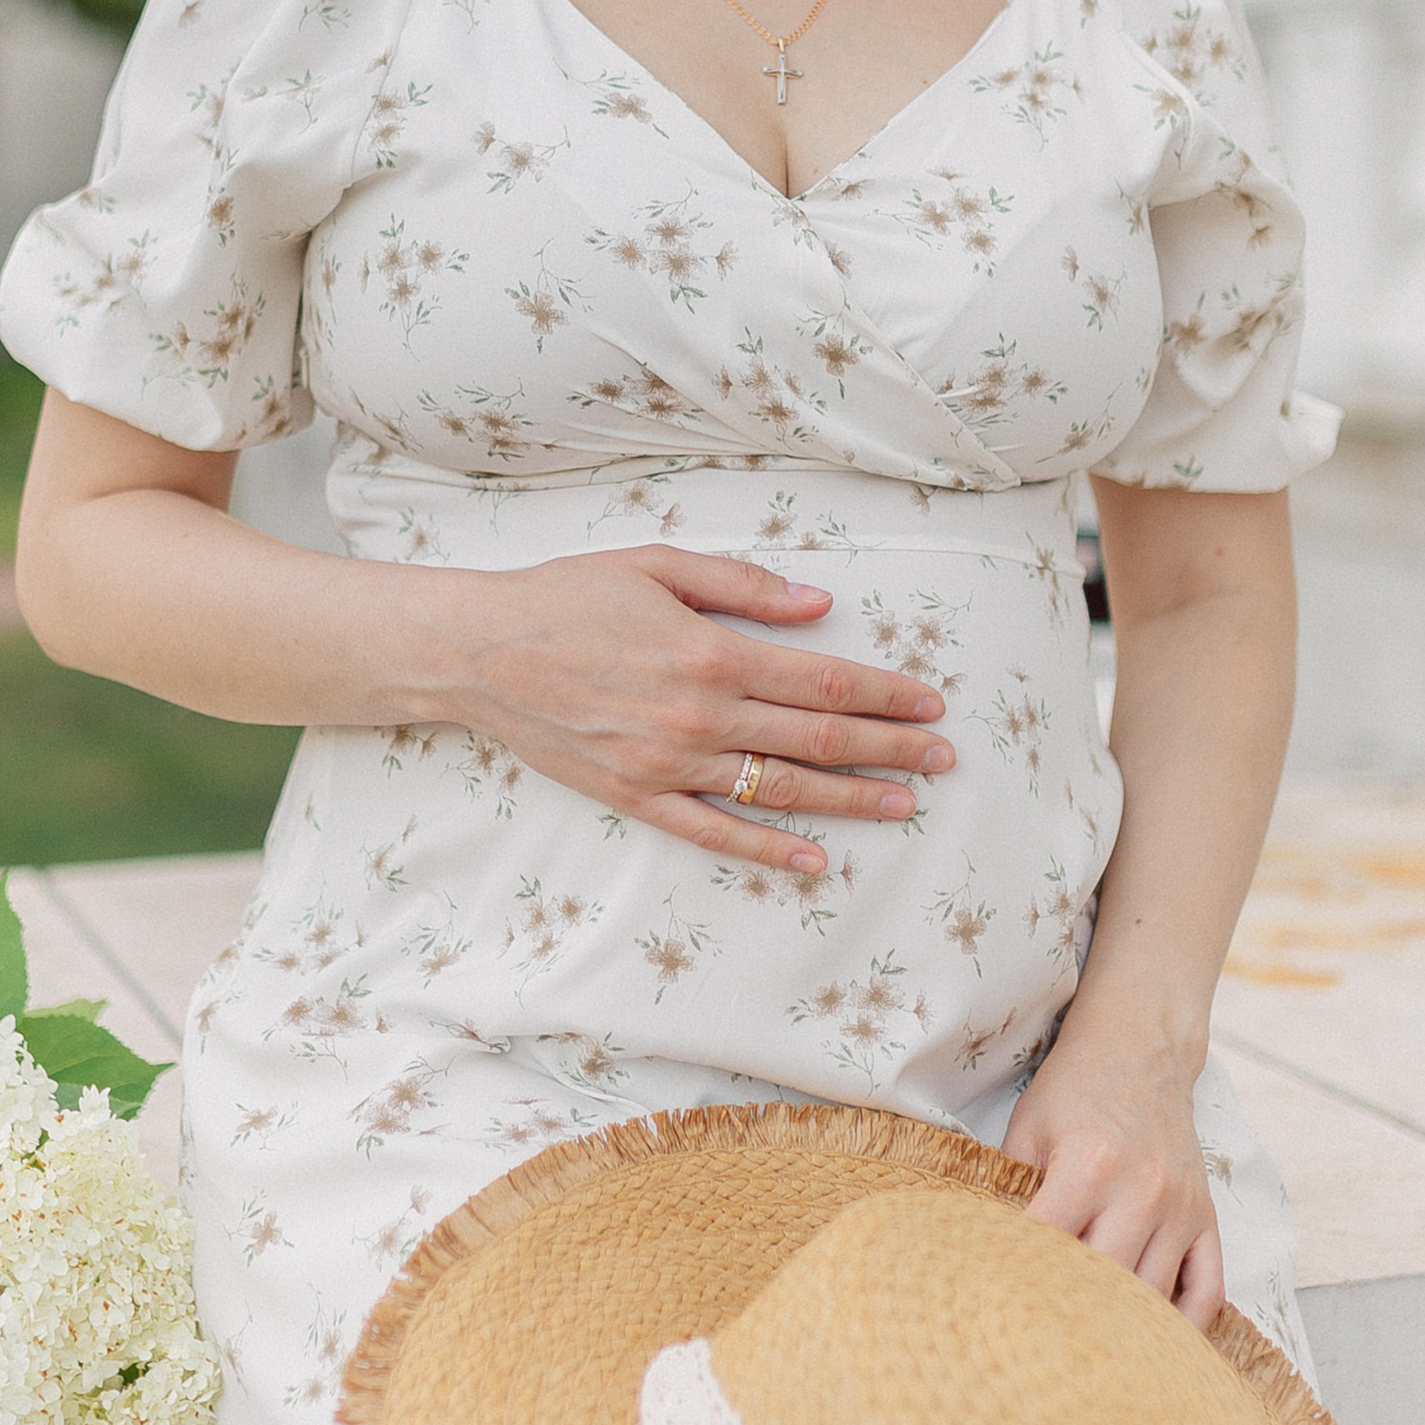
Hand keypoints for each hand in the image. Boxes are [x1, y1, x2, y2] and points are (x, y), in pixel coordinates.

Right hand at [442, 544, 955, 875]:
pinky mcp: (638, 797)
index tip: (930, 704)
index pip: (822, 683)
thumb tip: (820, 604)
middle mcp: (698, 716)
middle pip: (817, 741)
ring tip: (905, 804)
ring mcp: (669, 765)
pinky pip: (715, 832)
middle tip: (943, 759)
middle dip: (890, 750)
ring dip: (851, 799)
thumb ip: (742, 585)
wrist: (480, 652)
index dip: (885, 695)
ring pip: (779, 790)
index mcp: (710, 653)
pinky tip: (815, 859)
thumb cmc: (568, 596)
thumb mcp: (658, 565)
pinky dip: (769, 849)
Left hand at [999, 1012, 1222, 1329]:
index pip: (1051, 1248)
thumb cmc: (1074, 1090)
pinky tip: (1155, 1342)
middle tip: (1039, 1342)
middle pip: (1106, 1285)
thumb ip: (1008, 1189)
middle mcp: (1144, 1192)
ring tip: (1086, 1351)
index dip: (1020, 1281)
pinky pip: (1208, 1290)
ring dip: (1121, 1327)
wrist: (1140, 1049)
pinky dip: (1185, 1325)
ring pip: (1153, 1297)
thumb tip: (985, 1253)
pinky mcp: (1205, 1218)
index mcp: (1090, 1167)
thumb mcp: (1027, 1128)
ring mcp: (1182, 1209)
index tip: (998, 1307)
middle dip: (1069, 1317)